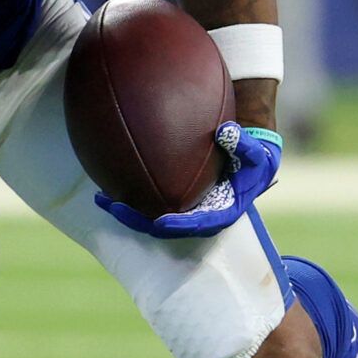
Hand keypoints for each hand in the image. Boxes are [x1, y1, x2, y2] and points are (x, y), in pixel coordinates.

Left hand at [95, 122, 282, 238]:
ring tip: (100, 198)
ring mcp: (186, 211)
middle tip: (114, 207)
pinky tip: (110, 181)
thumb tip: (225, 131)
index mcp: (221, 213)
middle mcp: (199, 217)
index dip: (177, 225)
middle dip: (137, 220)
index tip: (159, 222)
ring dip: (126, 211)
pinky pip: (150, 202)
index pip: (196, 225)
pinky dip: (132, 195)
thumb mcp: (257, 152)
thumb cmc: (255, 158)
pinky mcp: (176, 201)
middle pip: (163, 226)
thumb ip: (244, 144)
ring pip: (151, 217)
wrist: (252, 160)